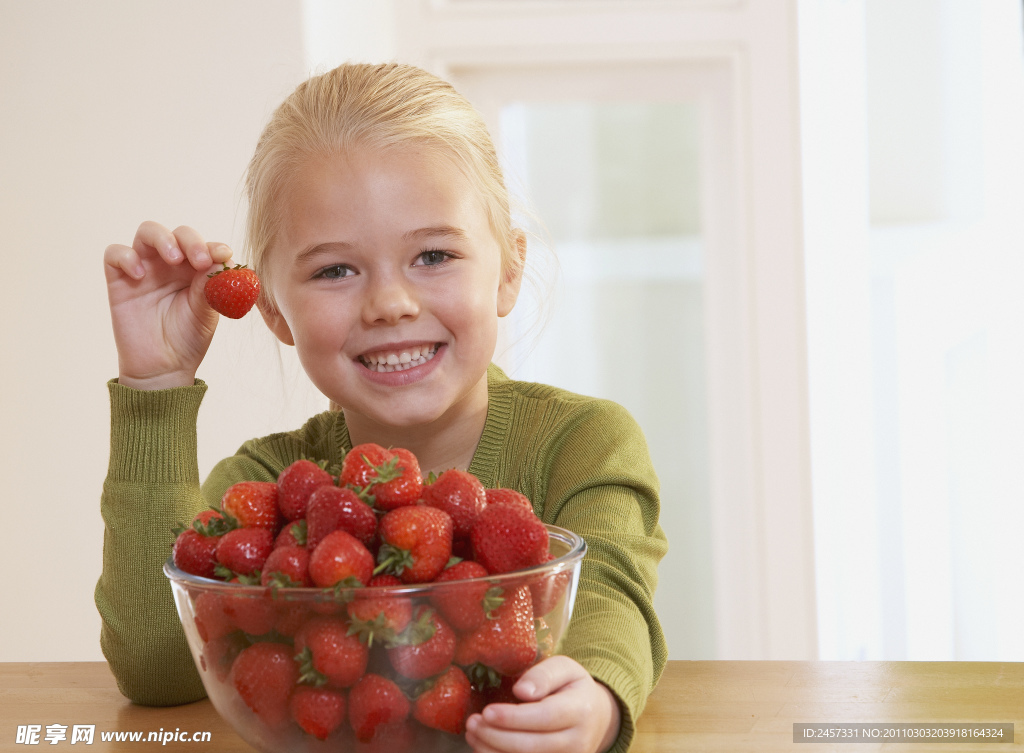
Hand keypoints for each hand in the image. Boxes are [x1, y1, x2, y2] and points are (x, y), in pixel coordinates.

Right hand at [104, 221, 233, 389]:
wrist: (164, 368)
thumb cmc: (188, 339)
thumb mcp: (207, 314)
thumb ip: (211, 287)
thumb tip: (221, 261)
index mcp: (196, 270)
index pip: (204, 246)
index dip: (213, 247)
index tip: (223, 255)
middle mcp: (171, 265)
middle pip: (178, 234)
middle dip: (190, 240)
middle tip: (199, 260)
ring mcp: (145, 269)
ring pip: (147, 232)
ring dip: (162, 238)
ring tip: (173, 259)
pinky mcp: (120, 280)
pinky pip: (115, 254)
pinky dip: (126, 256)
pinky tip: (140, 275)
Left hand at [465, 656, 620, 752]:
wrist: (596, 718)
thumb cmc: (573, 688)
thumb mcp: (565, 669)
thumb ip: (544, 675)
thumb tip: (521, 691)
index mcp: (581, 710)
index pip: (545, 717)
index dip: (514, 718)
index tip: (488, 712)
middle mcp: (577, 742)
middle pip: (531, 746)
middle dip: (496, 736)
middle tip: (472, 722)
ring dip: (493, 751)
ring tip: (473, 733)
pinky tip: (483, 747)